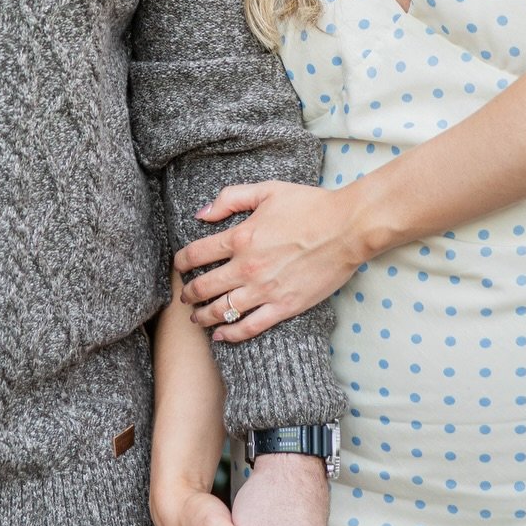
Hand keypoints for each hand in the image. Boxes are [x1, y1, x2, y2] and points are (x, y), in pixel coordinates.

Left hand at [176, 180, 363, 342]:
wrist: (347, 228)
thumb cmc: (309, 205)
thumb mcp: (266, 190)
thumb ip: (230, 199)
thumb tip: (201, 214)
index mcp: (240, 237)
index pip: (196, 254)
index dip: (181, 262)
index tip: (179, 266)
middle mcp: (247, 268)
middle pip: (203, 287)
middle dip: (188, 294)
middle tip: (184, 297)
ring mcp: (265, 291)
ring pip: (221, 311)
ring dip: (202, 317)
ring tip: (196, 318)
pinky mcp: (284, 307)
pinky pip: (249, 327)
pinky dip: (231, 334)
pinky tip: (220, 335)